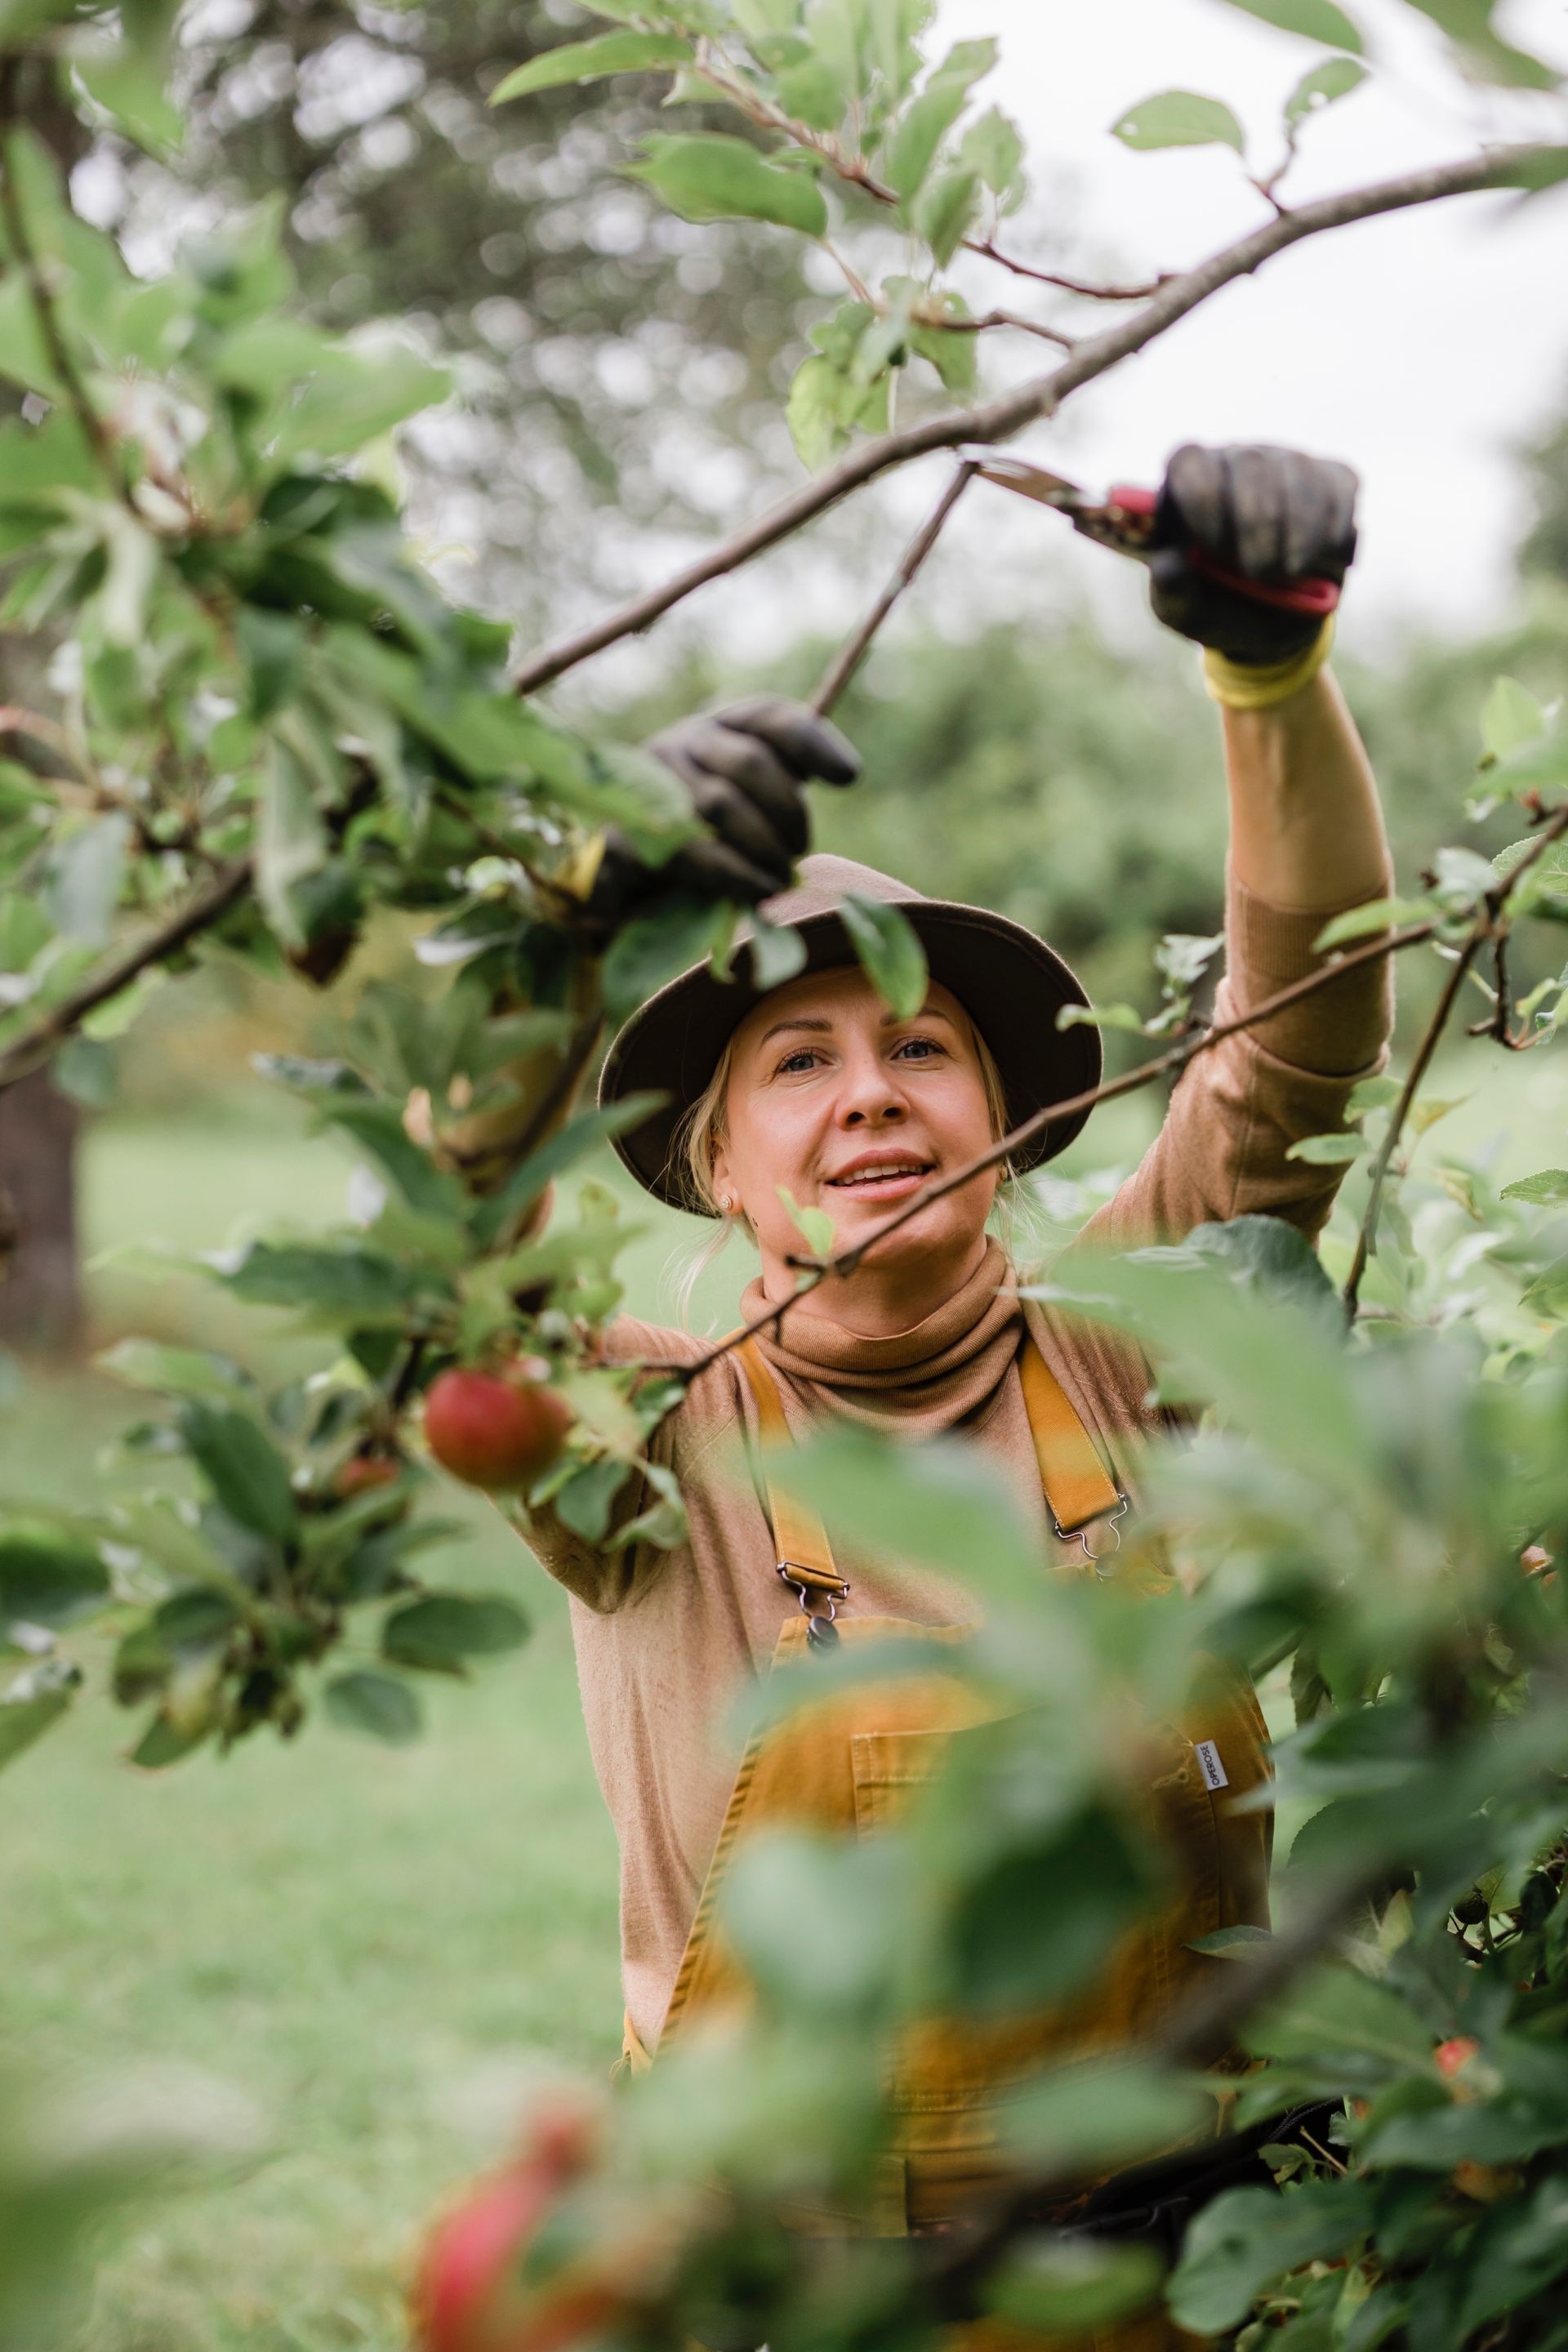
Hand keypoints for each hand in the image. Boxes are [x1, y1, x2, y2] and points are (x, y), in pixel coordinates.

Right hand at [587, 696, 859, 922]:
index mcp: (717, 731)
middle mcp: (678, 743)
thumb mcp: (748, 813)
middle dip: (788, 812)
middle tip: (797, 851)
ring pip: (719, 803)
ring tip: (780, 879)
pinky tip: (756, 890)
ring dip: (763, 847)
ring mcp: (643, 785)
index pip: (770, 717)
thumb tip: (845, 771)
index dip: (813, 742)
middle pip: (749, 761)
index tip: (848, 777)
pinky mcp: (620, 832)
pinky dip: (733, 874)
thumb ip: (782, 790)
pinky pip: (688, 849)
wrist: (621, 895)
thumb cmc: (701, 850)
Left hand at [1149, 443, 1357, 665]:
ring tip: (1287, 573)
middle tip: (1257, 573)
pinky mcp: (1334, 478)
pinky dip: (1330, 536)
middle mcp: (1237, 463)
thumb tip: (1168, 564)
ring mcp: (1288, 464)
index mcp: (1188, 488)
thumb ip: (1171, 592)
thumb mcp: (1187, 612)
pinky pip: (1340, 491)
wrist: (1277, 624)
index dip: (1204, 498)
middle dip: (1258, 526)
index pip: (1189, 462)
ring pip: (1299, 476)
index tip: (1213, 545)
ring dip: (1297, 535)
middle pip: (1250, 465)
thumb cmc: (1220, 607)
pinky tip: (1318, 562)